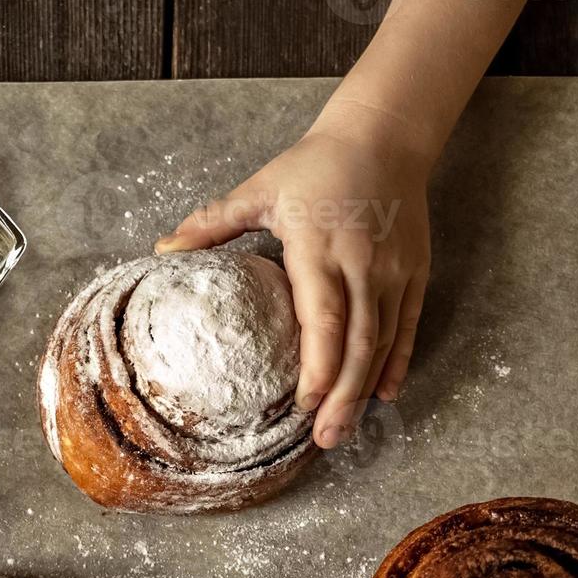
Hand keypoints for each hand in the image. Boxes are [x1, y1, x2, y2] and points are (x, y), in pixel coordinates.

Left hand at [156, 113, 431, 448]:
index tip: (302, 404)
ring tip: (345, 430)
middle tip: (325, 440)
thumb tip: (163, 250)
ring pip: (383, 342)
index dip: (317, 366)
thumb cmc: (315, 165)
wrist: (384, 137)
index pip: (323, 318)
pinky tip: (384, 395)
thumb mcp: (260, 189)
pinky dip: (397, 363)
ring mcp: (393, 272)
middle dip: (342, 396)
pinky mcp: (414, 273)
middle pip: (357, 343)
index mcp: (318, 247)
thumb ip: (212, 223)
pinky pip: (407, 327)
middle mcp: (361, 265)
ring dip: (365, 389)